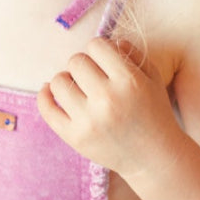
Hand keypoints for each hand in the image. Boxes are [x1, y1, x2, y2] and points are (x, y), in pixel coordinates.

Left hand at [37, 37, 179, 174]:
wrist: (153, 158)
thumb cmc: (154, 113)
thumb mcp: (153, 78)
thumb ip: (132, 53)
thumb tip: (106, 42)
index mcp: (128, 81)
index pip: (96, 45)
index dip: (99, 49)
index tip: (104, 61)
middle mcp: (107, 99)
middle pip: (76, 62)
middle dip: (84, 65)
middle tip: (93, 78)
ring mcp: (88, 120)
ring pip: (58, 81)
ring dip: (66, 80)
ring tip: (78, 88)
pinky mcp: (74, 137)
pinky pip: (46, 108)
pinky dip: (45, 95)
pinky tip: (52, 92)